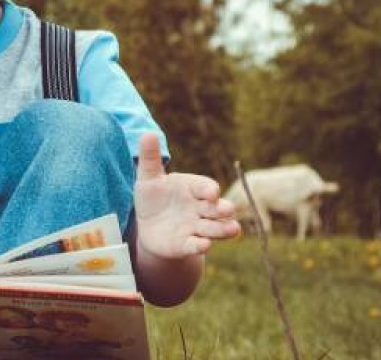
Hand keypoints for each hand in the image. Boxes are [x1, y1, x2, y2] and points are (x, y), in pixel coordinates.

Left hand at [133, 133, 240, 258]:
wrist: (149, 226)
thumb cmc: (153, 197)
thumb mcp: (148, 178)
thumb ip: (150, 158)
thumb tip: (148, 133)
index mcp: (194, 189)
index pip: (207, 187)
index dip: (210, 189)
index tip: (211, 192)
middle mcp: (201, 208)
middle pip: (218, 209)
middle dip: (224, 209)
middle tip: (227, 209)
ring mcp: (196, 228)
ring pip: (215, 229)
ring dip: (224, 229)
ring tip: (233, 230)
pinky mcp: (187, 245)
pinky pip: (197, 246)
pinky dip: (201, 246)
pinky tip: (203, 245)